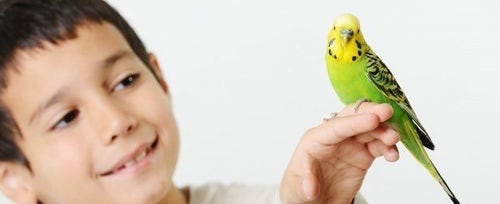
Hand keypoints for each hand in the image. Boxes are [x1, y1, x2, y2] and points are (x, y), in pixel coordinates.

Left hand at [280, 102, 399, 203]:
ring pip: (370, 130)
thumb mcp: (296, 185)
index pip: (337, 126)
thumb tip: (310, 188)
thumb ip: (305, 183)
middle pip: (354, 117)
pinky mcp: (363, 155)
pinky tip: (393, 155)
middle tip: (387, 112)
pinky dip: (388, 148)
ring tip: (394, 140)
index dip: (355, 121)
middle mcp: (334, 137)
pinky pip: (378, 146)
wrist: (312, 201)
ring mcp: (350, 144)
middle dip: (371, 112)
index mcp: (316, 139)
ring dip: (384, 131)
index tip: (373, 119)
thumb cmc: (299, 187)